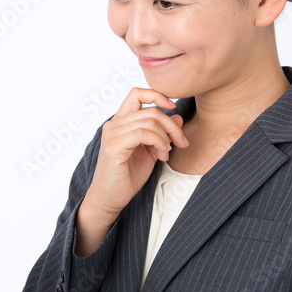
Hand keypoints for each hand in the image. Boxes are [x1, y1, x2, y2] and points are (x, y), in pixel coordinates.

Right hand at [86, 87, 188, 217]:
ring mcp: (112, 134)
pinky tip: (161, 156)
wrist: (111, 198)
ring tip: (167, 153)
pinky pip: (142, 133)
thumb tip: (178, 117)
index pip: (137, 93)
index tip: (173, 108)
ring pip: (148, 121)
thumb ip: (162, 134)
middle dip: (171, 126)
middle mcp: (114, 124)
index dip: (157, 95)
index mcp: (121, 122)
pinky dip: (158, 142)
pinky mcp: (113, 146)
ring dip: (165, 137)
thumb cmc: (127, 176)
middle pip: (150, 110)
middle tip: (180, 142)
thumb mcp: (151, 151)